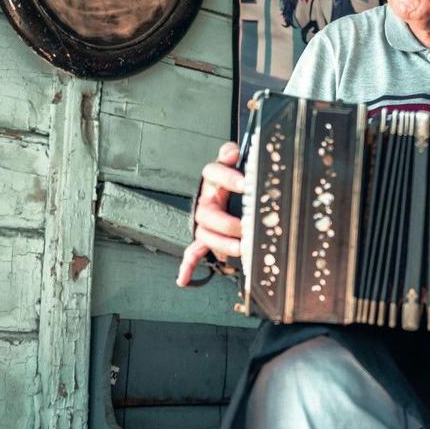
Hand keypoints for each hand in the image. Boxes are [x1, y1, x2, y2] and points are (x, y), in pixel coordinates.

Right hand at [176, 141, 244, 286]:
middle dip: (226, 222)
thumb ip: (234, 155)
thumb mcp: (239, 164)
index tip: (246, 184)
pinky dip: (187, 266)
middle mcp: (206, 200)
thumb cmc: (236, 182)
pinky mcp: (204, 238)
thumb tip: (233, 150)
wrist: (227, 195)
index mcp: (214, 180)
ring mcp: (204, 221)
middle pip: (207, 212)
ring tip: (240, 248)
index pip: (213, 172)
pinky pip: (192, 252)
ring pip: (204, 234)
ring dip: (220, 243)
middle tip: (245, 226)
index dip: (227, 177)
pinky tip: (183, 278)